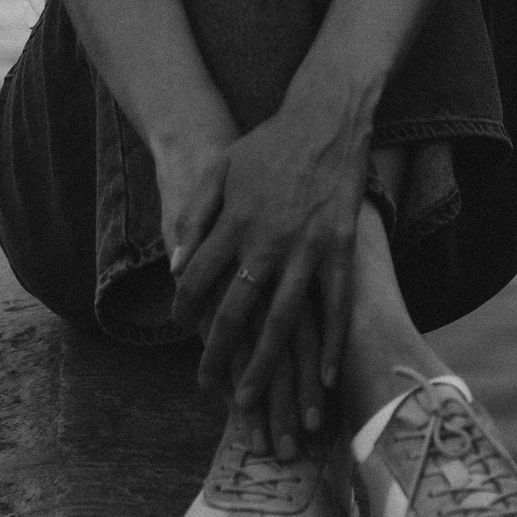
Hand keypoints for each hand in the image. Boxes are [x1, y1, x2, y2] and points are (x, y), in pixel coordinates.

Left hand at [169, 85, 371, 422]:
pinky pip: (336, 307)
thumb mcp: (221, 168)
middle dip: (217, 355)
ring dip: (265, 367)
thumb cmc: (269, 143)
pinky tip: (322, 378)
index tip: (181, 328)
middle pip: (235, 313)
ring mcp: (307, 249)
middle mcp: (266, 242)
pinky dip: (329, 346)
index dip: (184, 309)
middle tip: (208, 387)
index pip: (197, 279)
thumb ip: (196, 215)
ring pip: (282, 322)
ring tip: (252, 400)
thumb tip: (174, 263)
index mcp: (234, 222)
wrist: (325, 117)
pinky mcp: (341, 249)